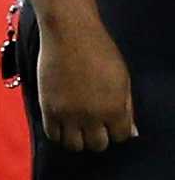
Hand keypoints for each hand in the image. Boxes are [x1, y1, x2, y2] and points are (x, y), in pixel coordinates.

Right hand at [35, 14, 136, 152]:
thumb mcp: (122, 79)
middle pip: (97, 145)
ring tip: (77, 126)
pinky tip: (63, 123)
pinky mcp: (48, 108)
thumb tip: (130, 132)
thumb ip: (126, 107)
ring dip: (77, 139)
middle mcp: (92, 116)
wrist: (69, 34)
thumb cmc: (99, 51)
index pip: (120, 137)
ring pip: (74, 145)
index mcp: (115, 108)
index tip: (110, 124)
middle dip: (97, 137)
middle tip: (93, 126)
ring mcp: (68, 114)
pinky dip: (59, 133)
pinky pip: (52, 135)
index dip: (116, 131)